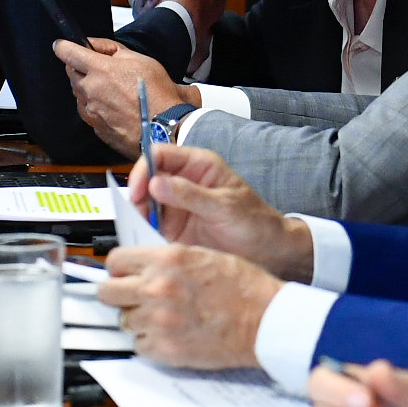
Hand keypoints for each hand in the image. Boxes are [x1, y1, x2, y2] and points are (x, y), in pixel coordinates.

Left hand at [53, 37, 186, 157]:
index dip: (62, 46)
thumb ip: (112, 49)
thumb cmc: (157, 94)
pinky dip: (93, 105)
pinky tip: (110, 105)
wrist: (163, 127)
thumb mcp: (140, 59)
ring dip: (87, 87)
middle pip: (71, 73)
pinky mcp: (95, 126)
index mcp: (100, 70)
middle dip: (79, 66)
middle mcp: (90, 90)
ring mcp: (91, 110)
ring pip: (78, 93)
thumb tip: (94, 45)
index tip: (61, 45)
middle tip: (97, 67)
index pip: (68, 53)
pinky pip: (87, 111)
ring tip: (109, 89)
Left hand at [97, 243, 278, 368]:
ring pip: (122, 321)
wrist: (264, 320)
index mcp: (167, 260)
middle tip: (133, 298)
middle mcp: (157, 288)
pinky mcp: (165, 349)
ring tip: (162, 317)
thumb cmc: (243, 287)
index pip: (115, 260)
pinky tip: (169, 334)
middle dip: (118, 294)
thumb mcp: (203, 255)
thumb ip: (167, 260)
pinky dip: (149, 342)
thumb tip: (142, 265)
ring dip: (137, 320)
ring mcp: (158, 321)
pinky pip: (138, 346)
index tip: (123, 274)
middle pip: (107, 292)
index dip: (119, 268)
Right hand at [128, 142, 312, 281]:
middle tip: (139, 216)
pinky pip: (151, 227)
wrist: (268, 250)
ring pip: (145, 205)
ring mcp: (176, 206)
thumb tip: (156, 183)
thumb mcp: (225, 206)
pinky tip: (148, 242)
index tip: (139, 191)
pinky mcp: (173, 229)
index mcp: (198, 165)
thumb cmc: (255, 221)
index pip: (160, 156)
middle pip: (146, 180)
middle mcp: (183, 183)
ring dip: (139, 216)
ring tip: (144, 232)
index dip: (144, 170)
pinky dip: (145, 233)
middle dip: (138, 196)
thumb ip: (191, 195)